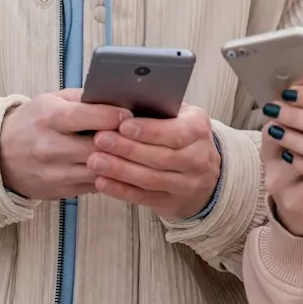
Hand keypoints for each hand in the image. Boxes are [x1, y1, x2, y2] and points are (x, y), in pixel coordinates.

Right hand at [0, 89, 131, 200]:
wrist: (0, 156)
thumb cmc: (33, 122)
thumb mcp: (51, 100)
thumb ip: (83, 98)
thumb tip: (117, 98)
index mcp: (48, 118)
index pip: (85, 117)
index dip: (112, 116)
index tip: (130, 114)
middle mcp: (49, 147)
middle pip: (96, 148)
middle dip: (121, 141)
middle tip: (139, 135)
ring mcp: (54, 172)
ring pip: (99, 171)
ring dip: (119, 163)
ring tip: (134, 152)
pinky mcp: (60, 191)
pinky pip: (94, 185)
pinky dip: (110, 176)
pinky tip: (120, 167)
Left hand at [87, 104, 220, 219]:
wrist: (207, 174)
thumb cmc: (182, 136)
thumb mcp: (180, 116)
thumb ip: (158, 109)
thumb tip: (123, 101)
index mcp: (198, 129)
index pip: (175, 131)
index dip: (148, 130)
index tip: (122, 125)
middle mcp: (197, 158)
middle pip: (160, 156)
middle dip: (127, 149)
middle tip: (99, 140)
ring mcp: (187, 184)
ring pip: (151, 179)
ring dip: (120, 170)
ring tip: (95, 161)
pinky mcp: (173, 203)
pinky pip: (144, 197)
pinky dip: (121, 190)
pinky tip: (102, 182)